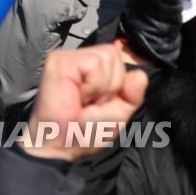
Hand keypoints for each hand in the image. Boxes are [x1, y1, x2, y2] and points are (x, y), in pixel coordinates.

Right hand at [26, 45, 146, 161]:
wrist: (63, 142)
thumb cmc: (85, 130)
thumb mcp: (119, 112)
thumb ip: (133, 94)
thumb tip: (140, 74)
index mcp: (90, 68)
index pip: (118, 57)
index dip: (118, 82)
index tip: (100, 101)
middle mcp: (78, 58)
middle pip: (113, 55)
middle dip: (111, 84)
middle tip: (91, 101)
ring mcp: (67, 57)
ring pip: (106, 57)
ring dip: (101, 86)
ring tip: (83, 98)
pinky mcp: (59, 59)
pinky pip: (93, 63)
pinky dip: (92, 84)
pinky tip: (77, 94)